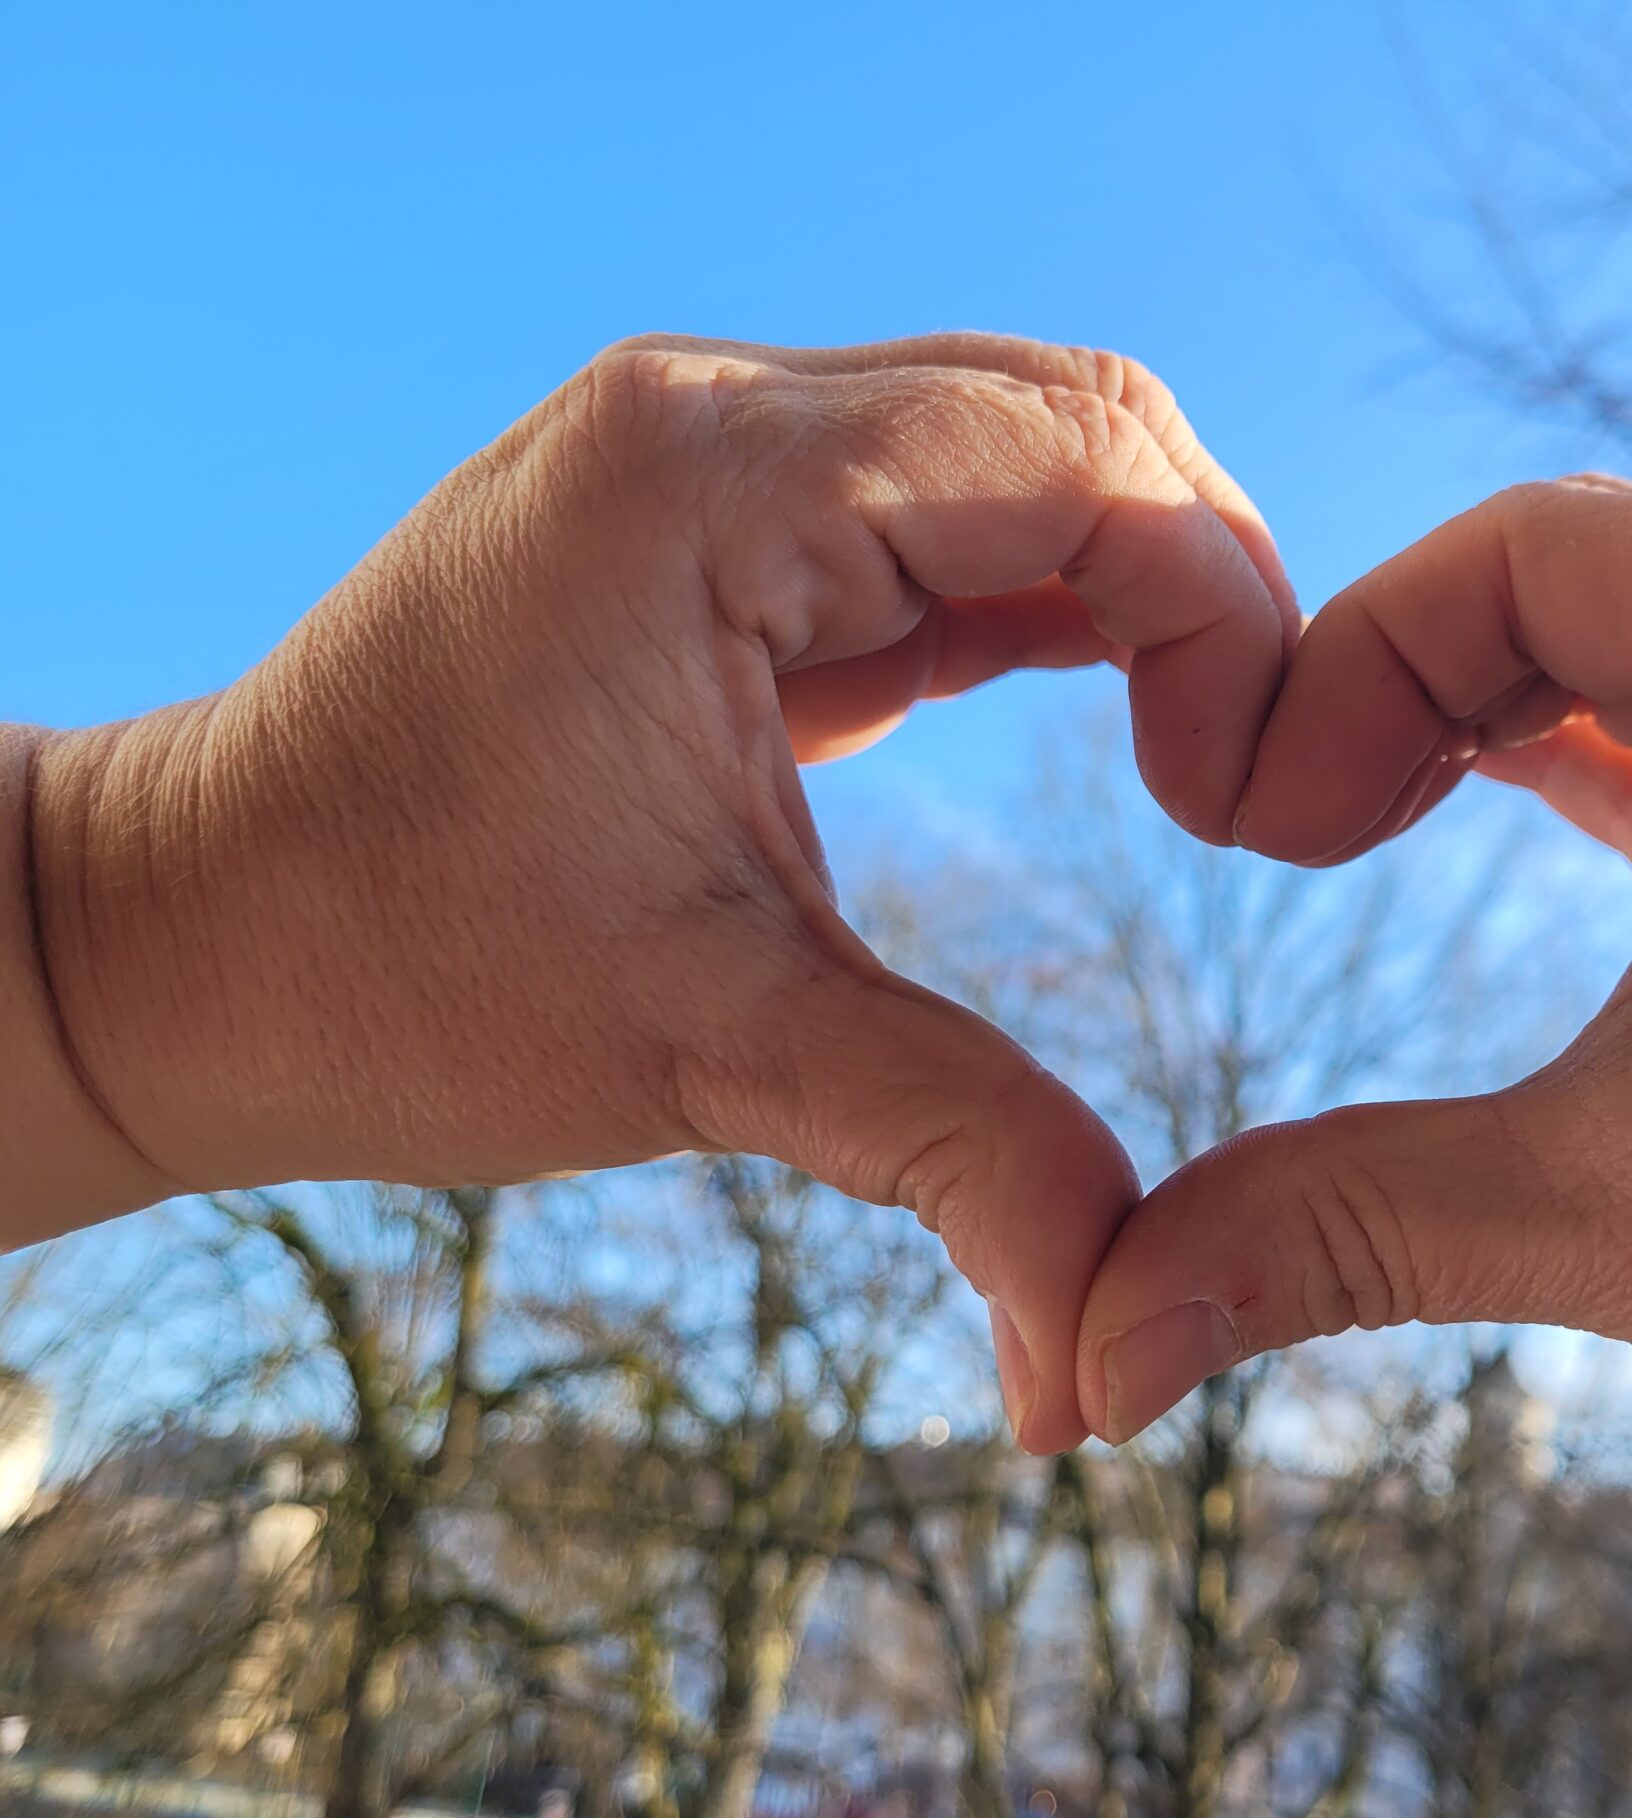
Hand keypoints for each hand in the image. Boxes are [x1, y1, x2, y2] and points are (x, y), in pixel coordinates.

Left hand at [15, 332, 1293, 1452]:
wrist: (176, 945)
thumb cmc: (390, 979)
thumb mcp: (708, 1055)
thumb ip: (955, 1158)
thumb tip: (1103, 1378)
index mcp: (710, 484)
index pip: (1082, 455)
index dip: (1226, 614)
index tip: (1241, 810)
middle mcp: (714, 420)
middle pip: (1077, 417)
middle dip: (1209, 589)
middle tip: (1247, 788)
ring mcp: (708, 459)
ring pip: (1023, 449)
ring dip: (1140, 591)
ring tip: (1201, 763)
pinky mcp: (710, 532)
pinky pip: (939, 519)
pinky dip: (1050, 605)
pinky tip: (1111, 718)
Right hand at [1076, 477, 1631, 1701]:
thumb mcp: (1621, 1219)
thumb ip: (1336, 1229)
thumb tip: (1093, 1344)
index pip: (1537, 548)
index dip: (1354, 653)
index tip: (1255, 816)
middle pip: (1583, 580)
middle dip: (1404, 684)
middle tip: (1282, 833)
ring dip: (1491, 723)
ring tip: (1346, 828)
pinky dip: (1591, 769)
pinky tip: (1486, 822)